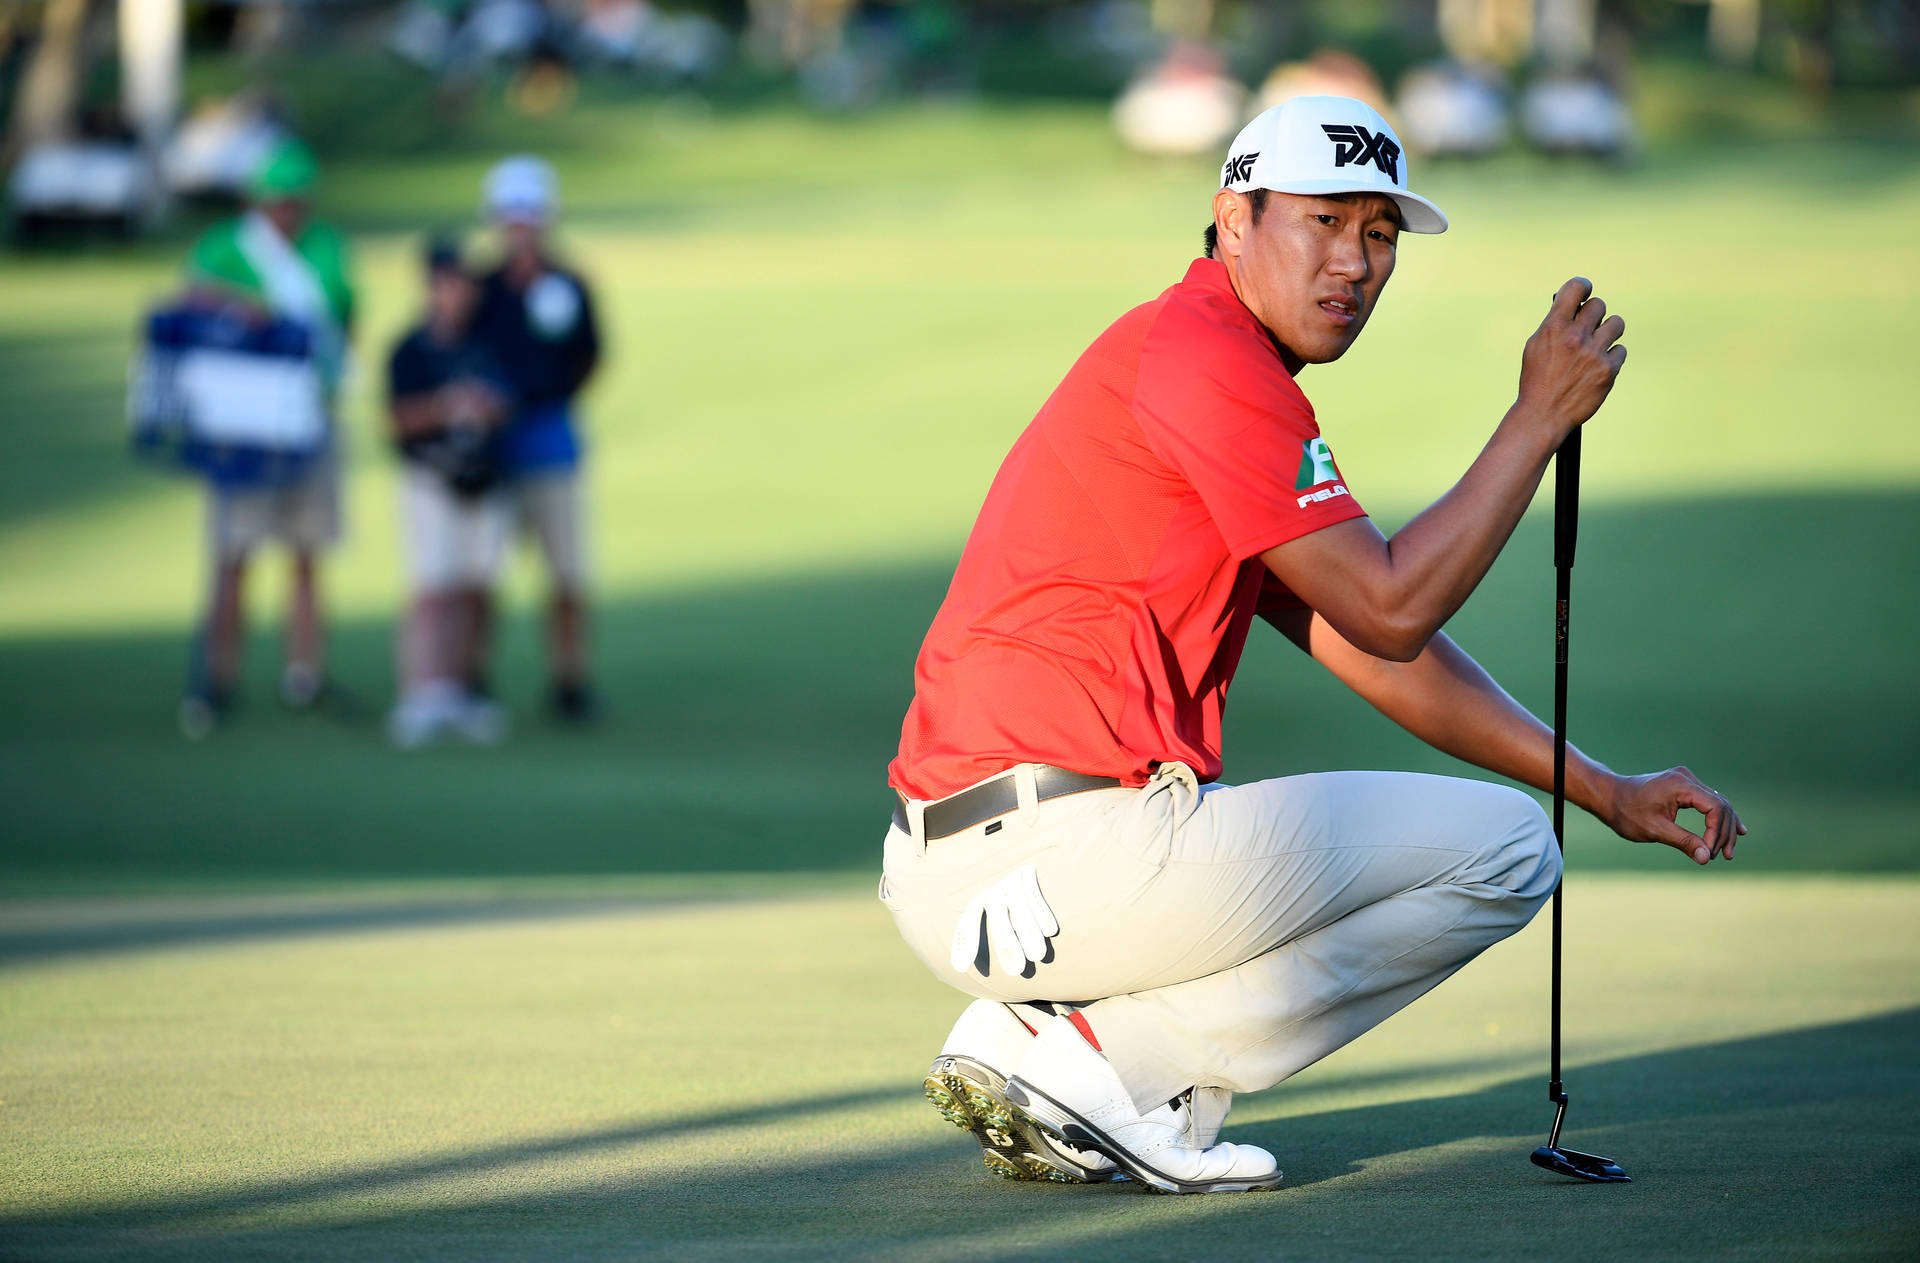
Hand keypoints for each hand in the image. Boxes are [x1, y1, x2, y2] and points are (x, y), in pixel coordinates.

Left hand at [949, 864, 1057, 977]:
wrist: (1048, 876)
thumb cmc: (1022, 918)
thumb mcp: (1005, 928)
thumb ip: (1000, 947)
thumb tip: (981, 975)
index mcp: (981, 903)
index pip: (968, 922)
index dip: (965, 943)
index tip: (960, 967)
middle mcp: (994, 891)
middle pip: (997, 916)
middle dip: (1005, 943)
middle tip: (1015, 971)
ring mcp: (1011, 880)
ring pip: (1019, 906)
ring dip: (1028, 932)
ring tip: (1038, 956)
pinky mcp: (1030, 873)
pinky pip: (1034, 895)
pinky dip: (1042, 913)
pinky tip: (1050, 932)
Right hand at [1514, 277, 1627, 438]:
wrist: (1543, 415)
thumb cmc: (1537, 380)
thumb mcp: (1536, 346)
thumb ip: (1554, 324)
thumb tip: (1574, 305)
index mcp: (1554, 327)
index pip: (1576, 288)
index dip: (1583, 287)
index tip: (1584, 293)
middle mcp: (1575, 337)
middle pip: (1599, 305)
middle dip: (1594, 315)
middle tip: (1588, 328)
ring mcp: (1593, 353)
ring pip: (1616, 323)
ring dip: (1608, 331)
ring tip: (1598, 344)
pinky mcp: (1608, 370)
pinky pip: (1620, 350)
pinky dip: (1611, 357)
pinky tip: (1599, 366)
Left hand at [1602, 767, 1745, 864]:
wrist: (1608, 796)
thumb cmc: (1626, 812)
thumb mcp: (1654, 830)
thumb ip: (1683, 841)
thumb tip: (1707, 858)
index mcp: (1681, 785)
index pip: (1715, 808)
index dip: (1718, 832)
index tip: (1711, 853)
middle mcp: (1687, 778)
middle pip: (1721, 806)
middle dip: (1724, 833)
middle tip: (1724, 856)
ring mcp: (1686, 780)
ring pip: (1717, 804)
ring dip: (1724, 828)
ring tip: (1728, 852)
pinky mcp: (1684, 786)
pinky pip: (1709, 802)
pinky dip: (1718, 819)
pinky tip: (1736, 831)